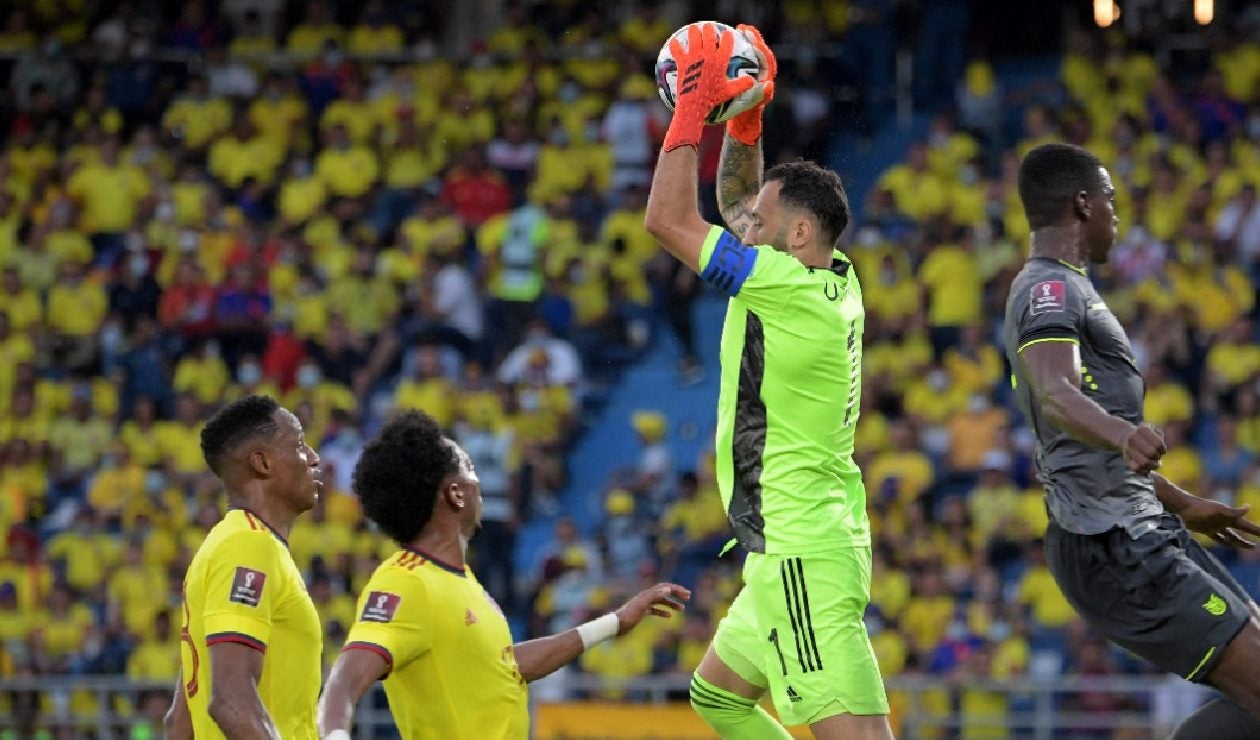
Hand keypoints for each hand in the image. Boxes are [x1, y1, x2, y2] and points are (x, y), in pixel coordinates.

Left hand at [613, 582, 689, 634]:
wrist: (615, 625)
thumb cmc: (628, 616)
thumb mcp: (642, 606)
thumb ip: (654, 596)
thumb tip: (668, 589)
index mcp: (647, 594)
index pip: (665, 587)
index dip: (677, 590)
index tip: (687, 594)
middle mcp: (646, 597)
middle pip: (664, 592)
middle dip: (676, 593)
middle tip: (688, 597)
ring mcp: (644, 605)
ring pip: (661, 601)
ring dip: (672, 603)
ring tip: (682, 609)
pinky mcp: (641, 613)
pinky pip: (654, 610)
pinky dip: (663, 611)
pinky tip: (668, 616)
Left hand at [663, 23, 756, 151]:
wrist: (694, 105)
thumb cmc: (712, 100)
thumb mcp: (729, 93)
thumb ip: (741, 85)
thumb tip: (753, 81)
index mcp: (720, 61)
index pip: (727, 42)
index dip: (727, 36)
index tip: (726, 34)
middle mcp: (708, 55)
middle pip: (709, 34)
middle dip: (709, 28)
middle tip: (708, 28)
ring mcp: (694, 57)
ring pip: (693, 36)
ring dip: (694, 31)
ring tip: (694, 30)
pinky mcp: (682, 62)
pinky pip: (677, 49)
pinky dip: (675, 45)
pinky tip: (674, 43)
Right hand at [726, 24, 776, 145]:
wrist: (741, 127)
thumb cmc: (745, 118)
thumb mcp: (751, 108)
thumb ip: (760, 98)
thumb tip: (769, 85)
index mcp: (765, 81)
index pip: (766, 60)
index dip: (761, 49)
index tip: (753, 41)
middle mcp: (762, 76)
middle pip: (760, 52)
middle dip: (754, 38)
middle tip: (743, 28)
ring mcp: (752, 75)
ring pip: (751, 54)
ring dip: (745, 40)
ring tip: (736, 30)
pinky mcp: (744, 76)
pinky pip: (740, 60)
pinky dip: (734, 50)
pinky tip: (723, 43)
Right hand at [1121, 423, 1165, 472]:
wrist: (1126, 436)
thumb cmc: (1147, 435)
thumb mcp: (1155, 431)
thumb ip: (1160, 438)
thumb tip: (1161, 451)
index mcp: (1142, 429)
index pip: (1158, 444)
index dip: (1162, 449)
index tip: (1161, 449)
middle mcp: (1133, 438)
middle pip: (1151, 453)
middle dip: (1157, 456)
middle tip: (1157, 456)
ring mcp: (1128, 448)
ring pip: (1144, 462)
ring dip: (1153, 465)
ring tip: (1154, 463)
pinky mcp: (1126, 460)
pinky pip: (1137, 468)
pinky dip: (1145, 470)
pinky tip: (1148, 469)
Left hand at [1180, 498, 1259, 548]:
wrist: (1182, 507)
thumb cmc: (1200, 508)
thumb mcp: (1218, 510)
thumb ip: (1233, 512)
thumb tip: (1249, 507)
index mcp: (1229, 517)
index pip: (1247, 526)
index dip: (1257, 531)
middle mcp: (1224, 521)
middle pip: (1242, 531)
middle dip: (1252, 536)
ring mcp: (1216, 525)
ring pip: (1232, 536)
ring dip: (1241, 542)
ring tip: (1251, 546)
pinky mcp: (1206, 529)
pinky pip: (1219, 538)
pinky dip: (1225, 542)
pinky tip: (1230, 545)